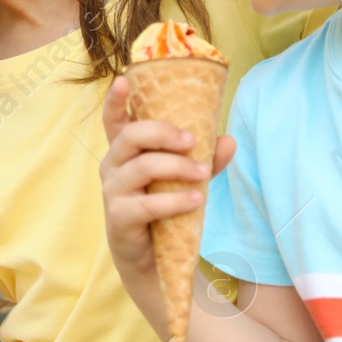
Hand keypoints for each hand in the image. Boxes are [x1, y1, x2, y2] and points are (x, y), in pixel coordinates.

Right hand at [98, 75, 235, 276]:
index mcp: (125, 151)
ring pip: (142, 167)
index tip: (123, 80)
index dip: (116, 100)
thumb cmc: (166, 210)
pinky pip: (146, 204)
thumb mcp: (187, 180)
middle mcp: (113, 166)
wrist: (155, 261)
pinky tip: (195, 200)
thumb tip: (229, 140)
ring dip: (177, 167)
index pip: (113, 120)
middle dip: (162, 132)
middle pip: (130, 135)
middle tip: (192, 141)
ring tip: (204, 175)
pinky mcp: (119, 218)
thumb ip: (206, 159)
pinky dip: (174, 201)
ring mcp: (113, 192)